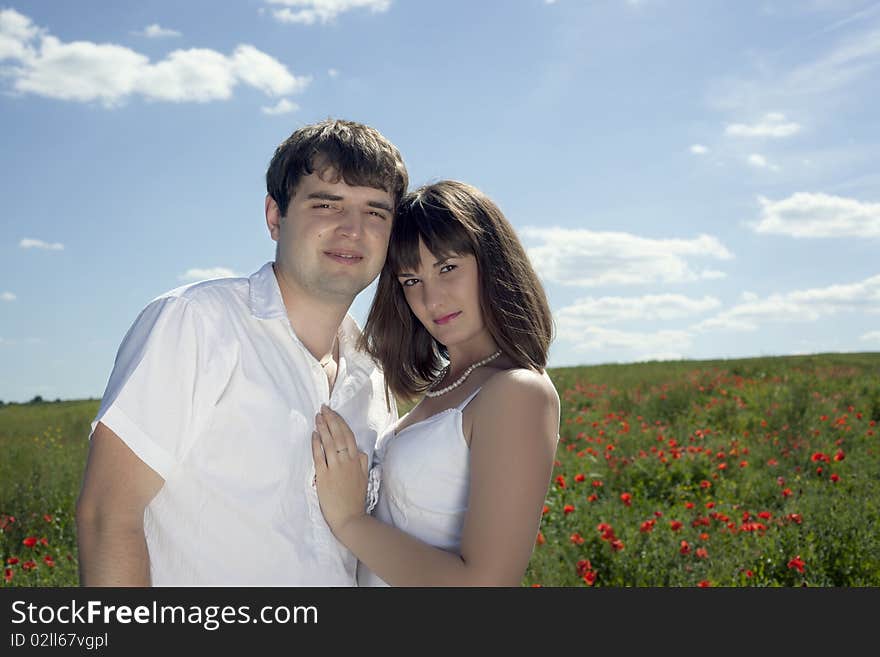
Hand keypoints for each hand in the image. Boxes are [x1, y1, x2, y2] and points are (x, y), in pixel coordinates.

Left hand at [311, 404, 368, 537]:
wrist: (350, 518)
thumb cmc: (356, 499)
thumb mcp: (365, 478)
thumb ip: (363, 463)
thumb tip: (361, 451)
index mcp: (357, 461)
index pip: (349, 436)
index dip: (340, 422)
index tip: (333, 413)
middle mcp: (347, 462)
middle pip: (339, 435)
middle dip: (331, 420)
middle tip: (324, 408)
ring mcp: (335, 468)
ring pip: (329, 443)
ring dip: (323, 428)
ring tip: (317, 417)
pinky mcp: (324, 477)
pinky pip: (319, 456)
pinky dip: (316, 444)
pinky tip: (313, 435)